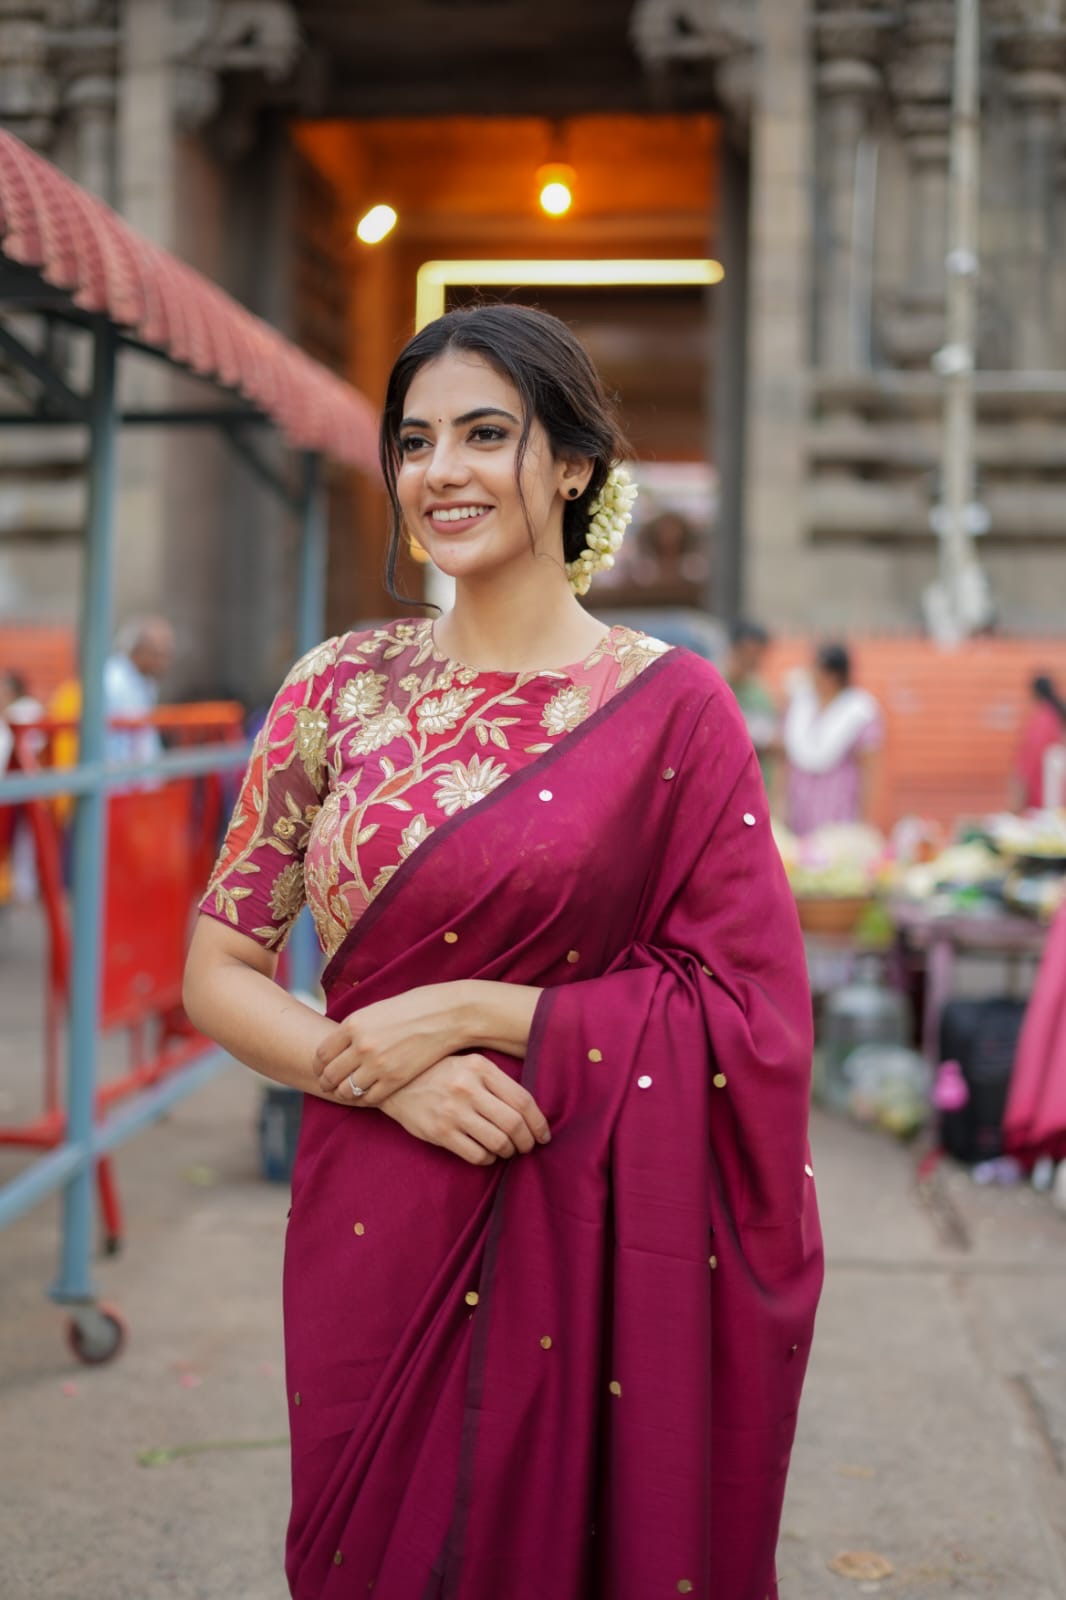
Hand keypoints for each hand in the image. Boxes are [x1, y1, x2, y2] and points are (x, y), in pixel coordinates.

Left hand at [313, 984, 469, 1106]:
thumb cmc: (414, 1007)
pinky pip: (369, 1097)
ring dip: (344, 1093)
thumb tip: (338, 1044)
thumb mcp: (377, 1010)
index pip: (322, 1054)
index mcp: (353, 1024)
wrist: (448, 1014)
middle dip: (326, 1083)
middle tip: (328, 1086)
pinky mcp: (395, 1079)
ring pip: (346, 1090)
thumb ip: (356, 1028)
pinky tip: (368, 1094)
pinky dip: (365, 1098)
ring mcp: (378, 1064)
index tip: (321, 1070)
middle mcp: (361, 1045)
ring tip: (347, 1092)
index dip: (318, 1065)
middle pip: (330, 1074)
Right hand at [378, 1054, 550, 1166]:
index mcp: (480, 1068)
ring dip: (509, 1151)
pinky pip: (477, 1155)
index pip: (523, 1100)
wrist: (394, 1083)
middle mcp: (467, 1088)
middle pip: (514, 1124)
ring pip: (498, 1142)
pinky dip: (489, 1158)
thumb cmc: (439, 1073)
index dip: (539, 1122)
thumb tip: (531, 1111)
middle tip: (528, 1146)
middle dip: (527, 1141)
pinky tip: (488, 1153)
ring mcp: (452, 1111)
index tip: (543, 1134)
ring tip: (508, 1150)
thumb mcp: (468, 1064)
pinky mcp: (439, 1132)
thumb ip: (496, 1081)